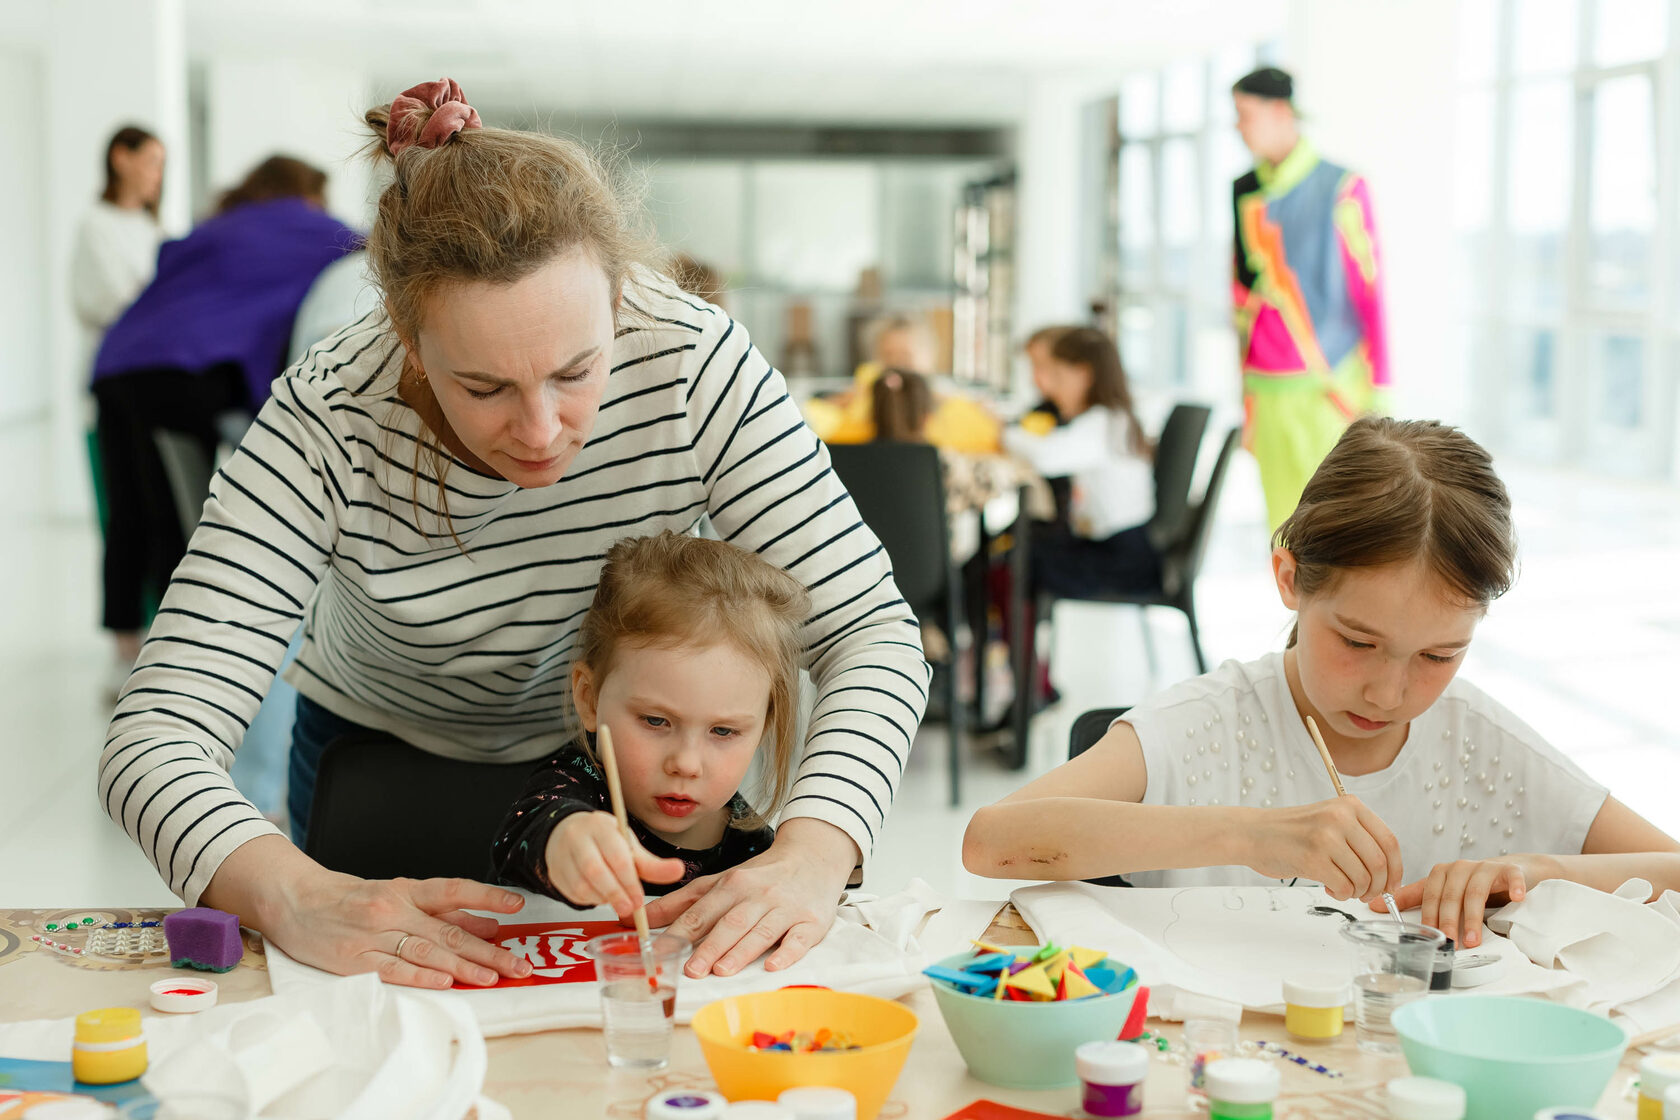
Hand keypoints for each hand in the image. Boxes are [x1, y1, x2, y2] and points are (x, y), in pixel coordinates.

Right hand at [268, 869, 536, 988]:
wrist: (295, 901)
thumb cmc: (353, 899)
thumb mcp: (400, 895)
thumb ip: (444, 910)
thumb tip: (489, 923)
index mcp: (406, 891)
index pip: (454, 890)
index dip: (486, 898)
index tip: (517, 906)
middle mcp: (394, 910)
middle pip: (448, 932)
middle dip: (488, 951)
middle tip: (519, 964)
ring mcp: (373, 936)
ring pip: (426, 952)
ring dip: (462, 968)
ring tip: (492, 977)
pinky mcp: (353, 961)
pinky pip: (392, 970)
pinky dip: (419, 977)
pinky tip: (443, 983)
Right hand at [545, 811, 684, 917]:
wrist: (566, 833)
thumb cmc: (603, 840)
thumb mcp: (629, 846)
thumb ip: (651, 863)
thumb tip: (678, 871)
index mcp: (600, 826)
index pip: (616, 855)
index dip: (629, 880)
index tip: (640, 898)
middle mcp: (577, 838)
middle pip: (595, 871)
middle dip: (615, 893)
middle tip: (630, 908)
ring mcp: (561, 855)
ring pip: (581, 885)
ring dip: (602, 898)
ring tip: (618, 901)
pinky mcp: (554, 873)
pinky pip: (572, 893)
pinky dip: (589, 900)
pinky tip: (601, 897)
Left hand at [642, 818, 856, 977]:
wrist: (813, 858)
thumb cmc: (760, 877)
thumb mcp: (720, 882)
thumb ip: (680, 902)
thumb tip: (637, 917)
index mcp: (731, 884)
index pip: (700, 912)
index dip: (679, 933)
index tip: (660, 952)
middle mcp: (757, 895)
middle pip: (730, 922)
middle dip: (709, 947)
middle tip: (691, 970)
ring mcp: (786, 908)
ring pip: (761, 930)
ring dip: (741, 951)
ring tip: (722, 971)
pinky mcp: (811, 922)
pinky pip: (799, 939)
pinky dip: (786, 953)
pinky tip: (773, 966)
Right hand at [1243, 795, 1403, 901]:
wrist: (1252, 833)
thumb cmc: (1290, 832)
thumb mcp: (1329, 820)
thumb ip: (1358, 836)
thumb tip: (1389, 872)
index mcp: (1349, 805)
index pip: (1389, 841)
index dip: (1396, 869)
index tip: (1391, 884)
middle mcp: (1340, 817)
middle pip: (1380, 863)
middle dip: (1378, 886)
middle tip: (1368, 894)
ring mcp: (1326, 837)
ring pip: (1364, 878)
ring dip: (1357, 892)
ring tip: (1343, 888)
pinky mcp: (1313, 858)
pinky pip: (1344, 887)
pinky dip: (1342, 895)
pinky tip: (1329, 888)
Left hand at [1388, 854, 1554, 946]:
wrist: (1511, 871)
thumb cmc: (1472, 885)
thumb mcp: (1442, 891)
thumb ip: (1413, 898)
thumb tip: (1373, 905)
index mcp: (1441, 874)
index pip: (1429, 894)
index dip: (1428, 915)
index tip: (1428, 936)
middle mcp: (1460, 868)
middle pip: (1450, 895)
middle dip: (1448, 921)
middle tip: (1450, 943)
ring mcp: (1485, 868)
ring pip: (1475, 891)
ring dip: (1473, 916)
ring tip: (1473, 939)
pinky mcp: (1509, 869)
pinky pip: (1510, 876)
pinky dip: (1513, 886)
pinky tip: (1516, 898)